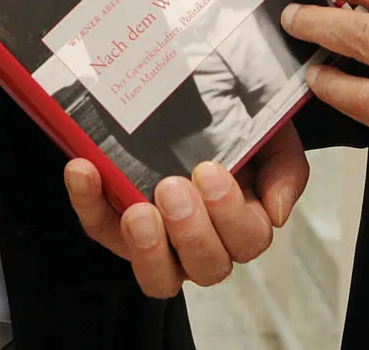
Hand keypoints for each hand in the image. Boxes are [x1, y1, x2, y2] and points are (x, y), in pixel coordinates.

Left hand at [62, 124, 310, 297]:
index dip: (230, 215)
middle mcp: (202, 242)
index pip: (246, 240)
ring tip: (138, 212)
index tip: (210, 172)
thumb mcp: (270, 134)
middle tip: (174, 188)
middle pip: (206, 268)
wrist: (195, 92)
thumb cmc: (236, 122)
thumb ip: (284, 170)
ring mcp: (158, 241)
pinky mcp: (115, 225)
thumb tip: (276, 211)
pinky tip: (84, 171)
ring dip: (147, 248)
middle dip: (191, 232)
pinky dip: (89, 203)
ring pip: (157, 277)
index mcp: (242, 223)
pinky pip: (100, 227)